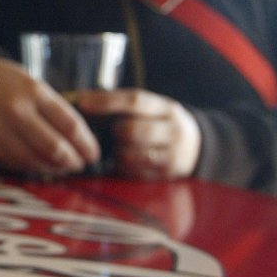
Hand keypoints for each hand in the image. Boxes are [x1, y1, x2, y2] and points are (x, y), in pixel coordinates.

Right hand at [0, 56, 100, 175]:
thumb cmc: (10, 83)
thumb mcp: (36, 86)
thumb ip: (56, 111)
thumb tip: (80, 142)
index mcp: (34, 92)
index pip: (70, 125)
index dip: (86, 144)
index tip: (93, 154)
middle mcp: (16, 110)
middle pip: (54, 147)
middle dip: (72, 161)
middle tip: (80, 164)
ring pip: (34, 160)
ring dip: (53, 168)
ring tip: (62, 167)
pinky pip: (15, 162)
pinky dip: (32, 167)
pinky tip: (40, 165)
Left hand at [75, 89, 200, 179]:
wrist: (197, 148)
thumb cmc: (159, 123)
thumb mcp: (151, 108)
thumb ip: (121, 104)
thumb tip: (80, 100)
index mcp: (165, 107)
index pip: (134, 101)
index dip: (106, 101)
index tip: (82, 102)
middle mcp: (172, 130)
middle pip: (131, 130)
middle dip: (114, 132)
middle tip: (112, 132)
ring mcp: (172, 154)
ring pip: (131, 155)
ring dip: (117, 152)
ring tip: (118, 148)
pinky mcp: (166, 175)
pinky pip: (134, 173)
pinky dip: (123, 167)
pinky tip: (123, 162)